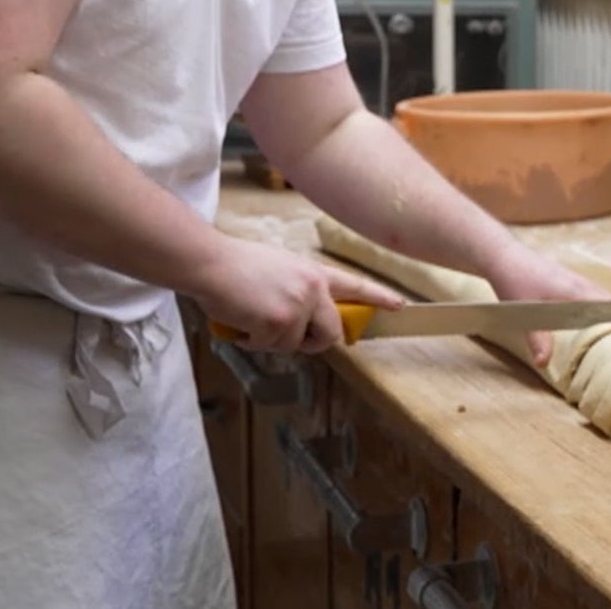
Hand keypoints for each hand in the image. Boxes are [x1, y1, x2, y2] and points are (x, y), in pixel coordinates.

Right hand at [191, 235, 407, 354]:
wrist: (210, 263)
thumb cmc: (237, 266)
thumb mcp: (281, 269)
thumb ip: (301, 291)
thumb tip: (304, 321)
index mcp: (314, 273)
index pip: (354, 285)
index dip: (378, 297)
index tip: (400, 305)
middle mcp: (313, 289)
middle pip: (330, 333)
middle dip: (312, 343)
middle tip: (288, 337)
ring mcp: (297, 307)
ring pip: (293, 344)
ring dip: (269, 339)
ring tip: (250, 315)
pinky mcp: (278, 323)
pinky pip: (269, 347)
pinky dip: (251, 341)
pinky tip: (240, 320)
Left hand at [479, 243, 610, 367]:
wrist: (502, 256)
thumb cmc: (514, 281)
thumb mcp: (524, 314)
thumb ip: (537, 339)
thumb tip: (545, 363)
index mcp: (575, 291)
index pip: (609, 305)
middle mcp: (579, 283)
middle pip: (609, 300)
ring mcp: (573, 279)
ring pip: (600, 294)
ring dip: (610, 309)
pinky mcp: (566, 279)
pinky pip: (591, 292)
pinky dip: (599, 303)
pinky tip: (595, 314)